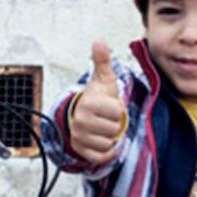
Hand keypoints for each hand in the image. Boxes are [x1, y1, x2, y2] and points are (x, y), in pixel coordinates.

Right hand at [66, 41, 126, 166]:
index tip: (108, 106)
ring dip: (110, 137)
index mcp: (89, 103)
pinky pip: (102, 156)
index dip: (117, 110)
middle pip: (114, 129)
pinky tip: (100, 139)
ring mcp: (79, 136)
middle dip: (114, 124)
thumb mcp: (104, 79)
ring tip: (102, 127)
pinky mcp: (80, 150)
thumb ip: (102, 61)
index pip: (117, 113)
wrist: (83, 114)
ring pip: (109, 142)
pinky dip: (106, 150)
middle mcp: (81, 120)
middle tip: (106, 118)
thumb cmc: (98, 98)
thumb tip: (99, 40)